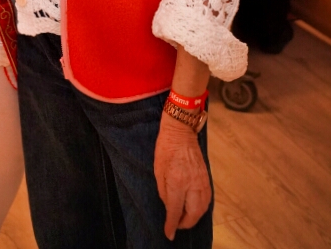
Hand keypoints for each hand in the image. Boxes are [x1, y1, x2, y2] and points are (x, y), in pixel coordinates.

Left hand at [154, 113, 211, 240]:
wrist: (181, 130)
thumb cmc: (165, 148)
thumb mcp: (158, 170)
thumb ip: (163, 191)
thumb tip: (169, 206)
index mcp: (177, 181)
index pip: (175, 210)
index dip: (171, 224)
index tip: (168, 234)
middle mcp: (192, 184)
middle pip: (193, 213)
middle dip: (184, 223)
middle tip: (175, 224)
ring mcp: (202, 181)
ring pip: (203, 209)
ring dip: (194, 217)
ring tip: (184, 218)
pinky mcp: (207, 177)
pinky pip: (207, 200)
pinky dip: (201, 208)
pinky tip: (194, 208)